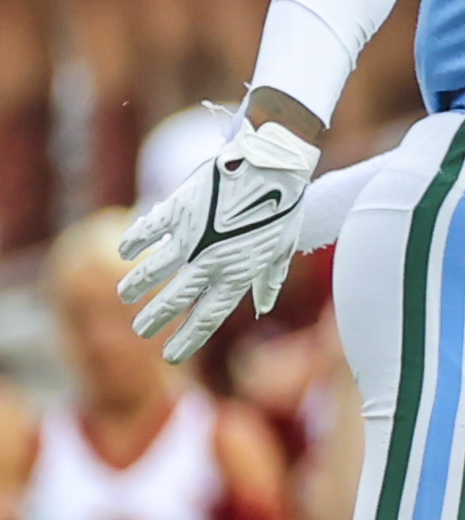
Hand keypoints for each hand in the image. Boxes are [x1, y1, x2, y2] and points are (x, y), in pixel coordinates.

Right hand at [118, 121, 321, 363]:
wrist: (275, 163)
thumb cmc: (284, 205)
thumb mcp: (282, 246)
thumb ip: (268, 279)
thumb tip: (263, 306)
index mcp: (240, 272)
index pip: (209, 316)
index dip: (188, 338)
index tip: (171, 356)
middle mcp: (213, 259)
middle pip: (176, 299)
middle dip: (154, 319)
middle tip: (140, 331)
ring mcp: (194, 235)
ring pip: (154, 270)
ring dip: (136, 285)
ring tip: (125, 295)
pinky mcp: (180, 208)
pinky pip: (148, 231)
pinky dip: (134, 242)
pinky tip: (125, 252)